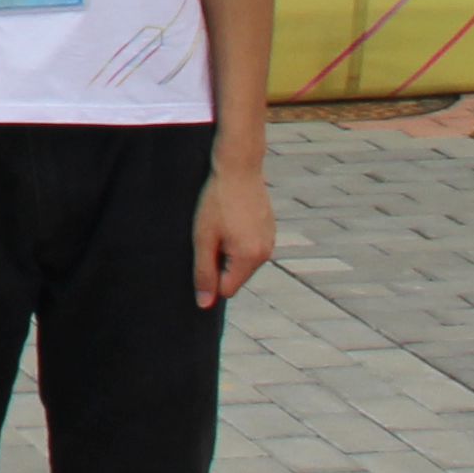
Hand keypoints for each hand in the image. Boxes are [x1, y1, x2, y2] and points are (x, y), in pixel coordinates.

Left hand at [194, 161, 276, 306]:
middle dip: (219, 262)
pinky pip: (250, 246)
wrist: (239, 167)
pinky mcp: (270, 229)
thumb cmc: (216, 202)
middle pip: (235, 276)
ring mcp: (270, 240)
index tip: (203, 251)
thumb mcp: (203, 238)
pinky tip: (232, 216)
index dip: (209, 275)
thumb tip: (204, 304)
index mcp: (250, 259)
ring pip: (242, 261)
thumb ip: (203, 273)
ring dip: (228, 249)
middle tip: (211, 233)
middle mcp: (265, 254)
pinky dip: (238, 238)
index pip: (226, 289)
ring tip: (222, 222)